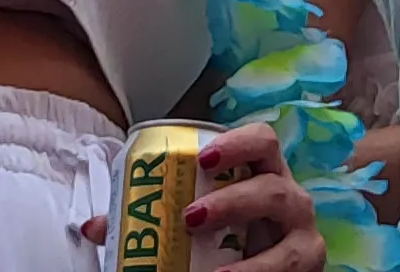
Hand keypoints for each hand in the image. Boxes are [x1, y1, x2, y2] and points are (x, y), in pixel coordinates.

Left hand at [75, 123, 326, 270]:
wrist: (256, 270)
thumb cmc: (227, 239)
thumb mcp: (192, 226)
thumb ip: (148, 220)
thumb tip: (92, 227)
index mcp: (260, 173)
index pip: (261, 140)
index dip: (237, 143)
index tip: (203, 159)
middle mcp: (288, 196)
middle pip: (273, 185)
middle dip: (233, 200)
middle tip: (190, 218)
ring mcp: (301, 232)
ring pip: (286, 227)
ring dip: (248, 247)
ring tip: (214, 271)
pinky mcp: (307, 263)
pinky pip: (288, 265)